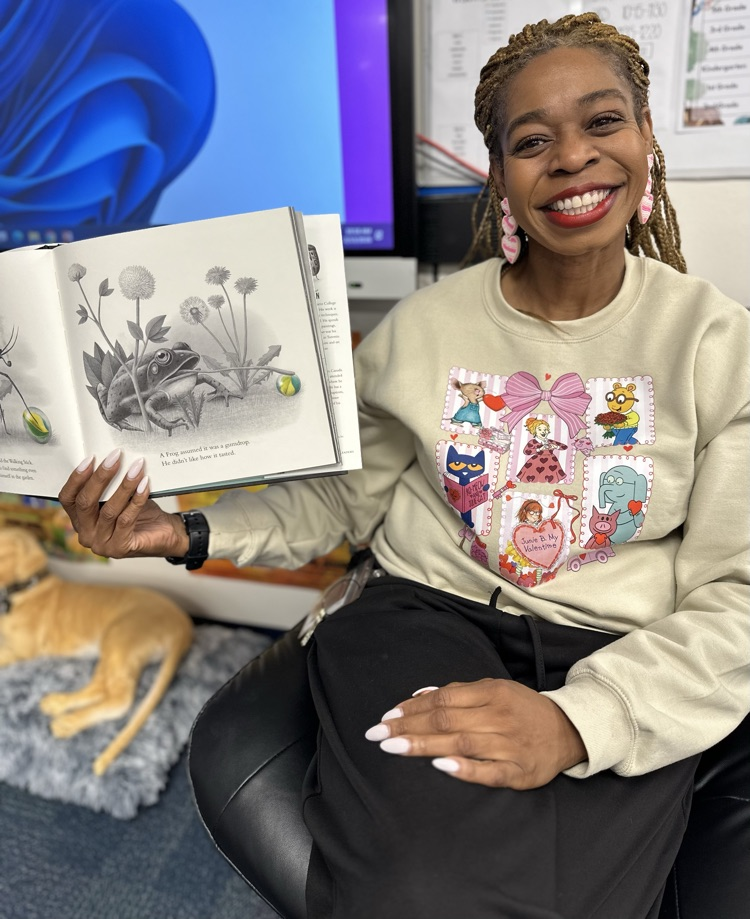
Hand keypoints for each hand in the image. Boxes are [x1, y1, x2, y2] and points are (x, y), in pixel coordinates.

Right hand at [58, 451, 188, 558]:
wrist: (165, 535)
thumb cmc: (140, 512)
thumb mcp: (119, 496)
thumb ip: (109, 484)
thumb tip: (110, 457)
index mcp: (79, 520)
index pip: (67, 498)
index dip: (76, 478)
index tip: (91, 458)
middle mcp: (86, 534)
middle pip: (85, 503)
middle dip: (101, 477)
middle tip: (115, 457)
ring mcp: (101, 545)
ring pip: (108, 510)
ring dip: (124, 486)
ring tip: (136, 468)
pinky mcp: (119, 548)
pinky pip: (126, 519)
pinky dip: (136, 500)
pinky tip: (144, 485)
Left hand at [365, 678, 586, 788]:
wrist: (568, 730)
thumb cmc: (521, 709)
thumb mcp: (493, 690)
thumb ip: (458, 693)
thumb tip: (418, 696)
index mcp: (491, 692)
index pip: (443, 700)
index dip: (412, 708)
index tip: (386, 717)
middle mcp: (498, 716)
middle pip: (446, 721)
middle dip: (408, 727)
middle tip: (377, 735)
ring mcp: (508, 745)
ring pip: (461, 743)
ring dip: (425, 745)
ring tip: (394, 748)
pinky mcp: (519, 771)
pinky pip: (489, 771)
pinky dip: (465, 769)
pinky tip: (441, 766)